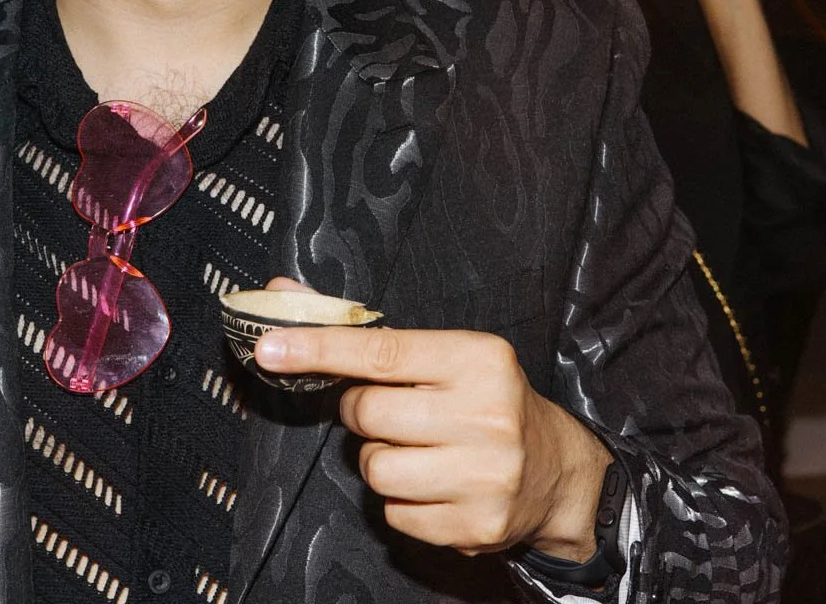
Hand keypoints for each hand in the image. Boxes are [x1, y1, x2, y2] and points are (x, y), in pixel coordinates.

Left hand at [253, 281, 609, 560]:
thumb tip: (282, 298)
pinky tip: (434, 485)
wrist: (555, 470)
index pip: (381, 352)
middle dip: (363, 413)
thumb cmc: (484, 401)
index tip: (269, 347)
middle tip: (393, 412)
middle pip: (368, 414)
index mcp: (478, 360)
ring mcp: (484, 476)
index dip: (319, 349)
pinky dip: (401, 501)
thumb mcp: (444, 354)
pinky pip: (395, 513)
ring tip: (416, 451)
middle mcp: (487, 416)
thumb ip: (364, 332)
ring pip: (375, 468)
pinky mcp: (477, 525)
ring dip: (379, 460)